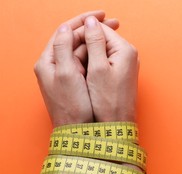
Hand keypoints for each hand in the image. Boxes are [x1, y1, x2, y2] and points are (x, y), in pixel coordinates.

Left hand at [34, 11, 119, 126]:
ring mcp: (66, 74)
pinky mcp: (77, 82)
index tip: (102, 14)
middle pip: (73, 39)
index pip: (64, 32)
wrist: (79, 131)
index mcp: (48, 62)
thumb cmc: (73, 106)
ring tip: (115, 33)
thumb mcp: (66, 74)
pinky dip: (97, 53)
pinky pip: (86, 62)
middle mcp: (55, 66)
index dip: (83, 21)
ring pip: (81, 50)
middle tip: (114, 22)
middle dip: (93, 29)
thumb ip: (64, 48)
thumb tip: (67, 27)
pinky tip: (108, 51)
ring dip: (96, 40)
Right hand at [83, 16, 138, 121]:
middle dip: (85, 48)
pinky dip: (93, 67)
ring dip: (87, 58)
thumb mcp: (98, 69)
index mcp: (125, 50)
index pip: (100, 29)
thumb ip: (94, 42)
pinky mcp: (121, 74)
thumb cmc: (108, 101)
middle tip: (77, 67)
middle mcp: (129, 54)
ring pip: (100, 51)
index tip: (70, 50)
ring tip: (82, 75)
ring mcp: (126, 64)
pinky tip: (87, 79)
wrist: (117, 125)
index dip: (82, 35)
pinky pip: (104, 63)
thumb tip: (90, 20)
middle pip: (101, 39)